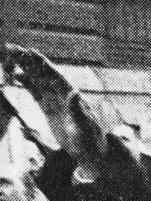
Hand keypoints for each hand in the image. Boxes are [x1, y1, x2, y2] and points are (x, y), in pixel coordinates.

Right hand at [2, 44, 101, 158]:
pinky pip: (36, 92)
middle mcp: (62, 94)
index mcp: (71, 94)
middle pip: (43, 73)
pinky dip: (27, 84)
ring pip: (37, 80)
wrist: (90, 152)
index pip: (54, 75)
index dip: (41, 63)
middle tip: (11, 48)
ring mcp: (55, 100)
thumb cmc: (91, 140)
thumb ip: (78, 110)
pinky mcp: (49, 109)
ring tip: (10, 57)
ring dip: (24, 69)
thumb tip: (75, 92)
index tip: (29, 51)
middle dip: (28, 61)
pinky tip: (17, 76)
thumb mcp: (84, 126)